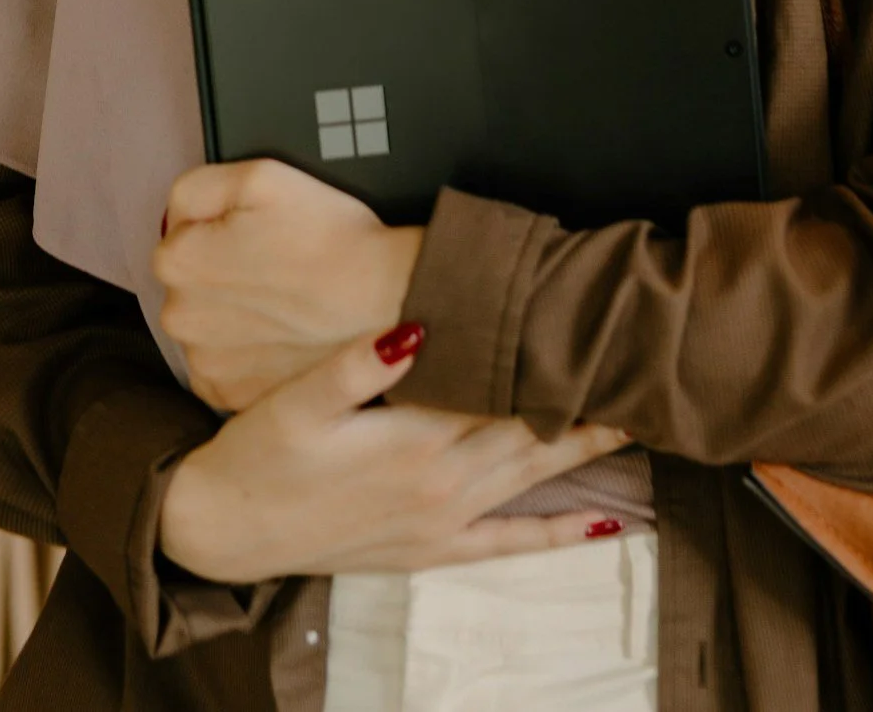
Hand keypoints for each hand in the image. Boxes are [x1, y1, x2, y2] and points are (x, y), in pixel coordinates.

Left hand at [155, 159, 423, 411]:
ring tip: (287, 299)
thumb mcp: (261, 176)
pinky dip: (248, 351)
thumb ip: (198, 187)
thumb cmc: (331, 238)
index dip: (225, 224)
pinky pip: (227, 364)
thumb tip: (179, 215)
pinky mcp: (233, 396)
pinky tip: (283, 332)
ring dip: (235, 312)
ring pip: (209, 323)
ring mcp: (205, 363)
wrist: (387, 301)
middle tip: (280, 262)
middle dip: (224, 269)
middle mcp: (178, 318)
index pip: (182, 231)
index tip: (262, 230)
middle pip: (193, 280)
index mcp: (177, 261)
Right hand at [158, 326, 632, 580]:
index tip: (603, 326)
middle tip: (646, 365)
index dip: (557, 356)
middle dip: (592, 401)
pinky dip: (560, 533)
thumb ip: (361, 362)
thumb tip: (418, 322)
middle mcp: (445, 484)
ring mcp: (443, 521)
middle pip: (537, 432)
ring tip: (643, 422)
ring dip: (589, 451)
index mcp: (420, 438)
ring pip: (535, 480)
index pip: (507, 386)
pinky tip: (604, 522)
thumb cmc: (261, 453)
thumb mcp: (300, 398)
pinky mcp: (431, 549)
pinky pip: (510, 544)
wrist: (226, 528)